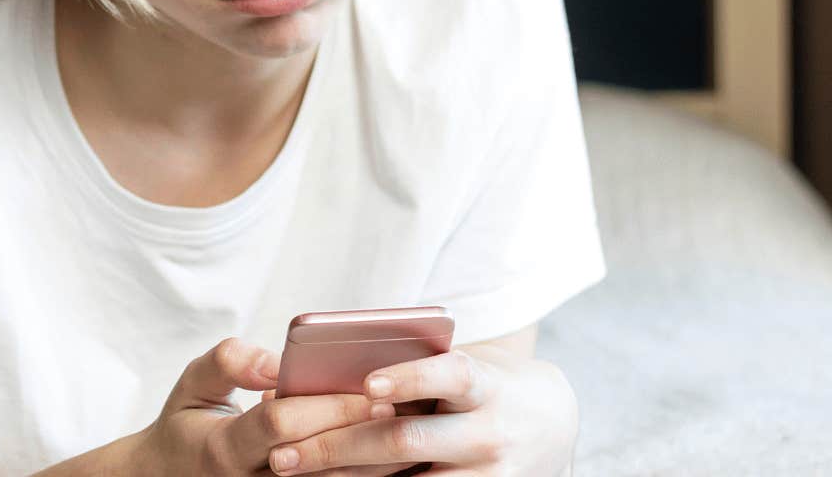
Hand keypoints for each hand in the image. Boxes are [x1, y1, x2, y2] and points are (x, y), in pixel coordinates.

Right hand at [129, 337, 394, 474]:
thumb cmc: (189, 423)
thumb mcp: (192, 385)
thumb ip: (227, 363)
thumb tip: (273, 360)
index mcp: (224, 449)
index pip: (281, 424)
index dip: (327, 407)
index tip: (369, 390)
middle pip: (316, 461)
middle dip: (361, 435)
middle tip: (405, 411)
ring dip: (371, 464)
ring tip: (410, 434)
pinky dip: (358, 475)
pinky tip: (391, 459)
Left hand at [261, 347, 579, 475]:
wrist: (548, 421)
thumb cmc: (478, 386)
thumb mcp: (457, 366)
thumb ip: (408, 370)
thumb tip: (317, 376)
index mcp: (483, 383)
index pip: (451, 376)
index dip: (410, 380)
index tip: (365, 386)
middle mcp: (489, 431)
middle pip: (407, 441)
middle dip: (338, 446)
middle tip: (283, 453)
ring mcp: (490, 474)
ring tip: (295, 472)